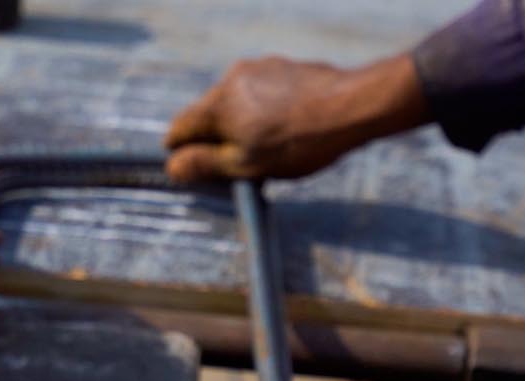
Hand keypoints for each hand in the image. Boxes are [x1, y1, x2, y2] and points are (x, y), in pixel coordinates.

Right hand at [164, 54, 428, 182]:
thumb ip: (204, 165)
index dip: (183, 153)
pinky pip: (260, 92)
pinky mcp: (283, 67)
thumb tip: (172, 167)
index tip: (199, 169)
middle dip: (217, 139)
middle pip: (207, 115)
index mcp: (216, 105)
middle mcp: (230, 79)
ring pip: (235, 103)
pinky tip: (289, 126)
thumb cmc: (298, 142)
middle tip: (244, 163)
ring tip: (273, 145)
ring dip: (242, 123)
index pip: (178, 129)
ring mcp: (258, 69)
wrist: (352, 107)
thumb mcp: (246, 165)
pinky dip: (264, 110)